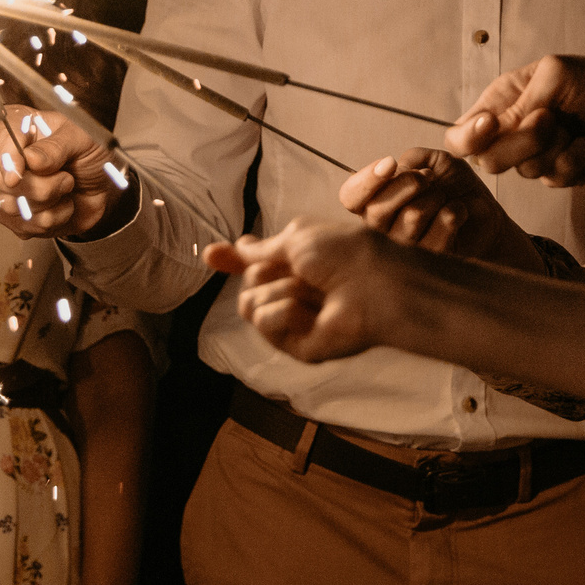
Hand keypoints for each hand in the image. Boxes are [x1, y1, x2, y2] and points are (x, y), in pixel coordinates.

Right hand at [0, 107, 122, 238]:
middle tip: (66, 178)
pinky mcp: (10, 216)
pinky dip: (51, 220)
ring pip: (11, 207)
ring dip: (50, 203)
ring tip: (65, 188)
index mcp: (12, 125)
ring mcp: (0, 188)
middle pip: (0, 181)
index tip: (17, 176)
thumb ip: (57, 147)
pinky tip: (61, 205)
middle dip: (41, 187)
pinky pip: (23, 226)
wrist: (100, 181)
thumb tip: (30, 159)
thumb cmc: (87, 150)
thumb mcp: (82, 138)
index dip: (8, 161)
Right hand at [202, 219, 407, 362]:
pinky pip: (264, 323)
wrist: (374, 282)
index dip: (233, 260)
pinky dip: (284, 310)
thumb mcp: (297, 239)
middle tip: (303, 271)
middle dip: (267, 272)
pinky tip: (310, 310)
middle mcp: (294, 293)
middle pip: (248, 283)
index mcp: (297, 266)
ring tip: (314, 291)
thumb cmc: (345, 254)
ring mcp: (294, 322)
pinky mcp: (297, 346)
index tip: (210, 254)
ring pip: (249, 304)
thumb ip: (262, 249)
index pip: (255, 266)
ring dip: (280, 289)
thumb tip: (236, 245)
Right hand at [340, 149, 541, 268]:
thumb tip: (399, 168)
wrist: (484, 212)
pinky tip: (459, 212)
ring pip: (411, 217)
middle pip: (376, 211)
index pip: (351, 197)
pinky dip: (454, 211)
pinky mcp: (432, 259)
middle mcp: (384, 229)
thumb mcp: (435, 161)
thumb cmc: (454, 186)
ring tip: (445, 196)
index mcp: (375, 202)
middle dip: (405, 186)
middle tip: (427, 178)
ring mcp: (406, 248)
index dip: (366, 181)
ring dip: (435, 197)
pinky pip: (439, 231)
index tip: (389, 163)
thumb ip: (414, 159)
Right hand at [444, 55, 584, 186]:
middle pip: (487, 159)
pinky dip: (574, 160)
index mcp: (504, 100)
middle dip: (521, 142)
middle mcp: (514, 130)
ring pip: (523, 171)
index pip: (461, 131)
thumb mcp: (557, 76)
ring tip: (575, 127)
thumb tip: (491, 129)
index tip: (490, 126)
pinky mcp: (560, 173)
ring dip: (554, 148)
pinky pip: (553, 179)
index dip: (467, 136)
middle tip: (550, 120)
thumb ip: (521, 103)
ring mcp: (537, 155)